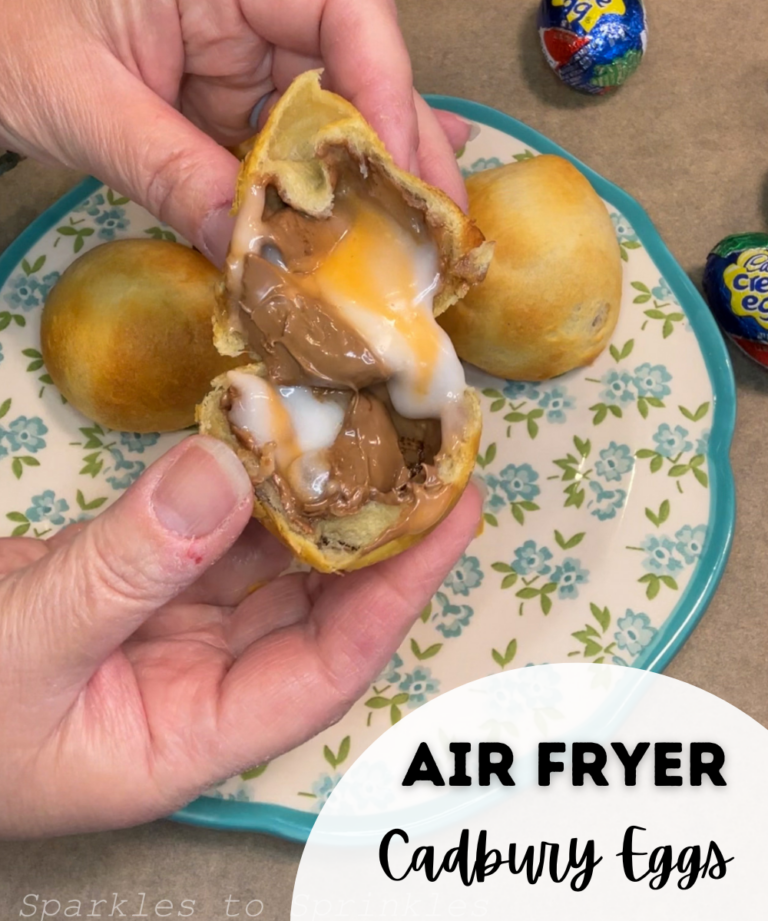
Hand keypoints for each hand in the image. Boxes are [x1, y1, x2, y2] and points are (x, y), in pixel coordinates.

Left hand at [0, 0, 470, 264]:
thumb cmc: (2, 31)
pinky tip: (387, 203)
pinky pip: (289, 141)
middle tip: (440, 220)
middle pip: (356, 63)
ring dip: (375, 175)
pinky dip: (327, 183)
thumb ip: (172, 172)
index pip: (339, 2)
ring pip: (333, 110)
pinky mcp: (226, 98)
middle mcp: (246, 3)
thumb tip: (253, 252)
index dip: (384, 82)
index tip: (394, 167)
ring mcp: (239, 52)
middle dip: (401, 145)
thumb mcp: (85, 106)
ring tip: (425, 234)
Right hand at [0, 437, 479, 836]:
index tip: (452, 516)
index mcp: (184, 736)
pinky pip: (207, 534)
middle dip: (373, 535)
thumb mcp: (27, 642)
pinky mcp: (130, 583)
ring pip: (262, 564)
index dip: (397, 592)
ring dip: (311, 501)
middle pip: (311, 610)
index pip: (326, 667)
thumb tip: (227, 470)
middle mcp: (191, 686)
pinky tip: (270, 437)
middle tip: (428, 453)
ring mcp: (161, 631)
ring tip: (366, 430)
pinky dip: (241, 486)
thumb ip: (126, 564)